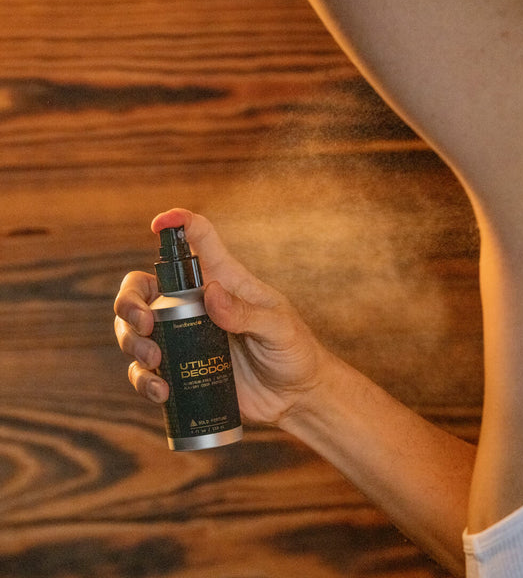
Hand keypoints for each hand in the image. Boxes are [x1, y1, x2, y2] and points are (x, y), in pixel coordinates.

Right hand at [114, 208, 330, 425]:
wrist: (294, 396)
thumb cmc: (293, 351)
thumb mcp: (279, 328)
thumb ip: (247, 313)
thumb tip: (211, 293)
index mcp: (223, 280)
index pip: (198, 240)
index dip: (177, 223)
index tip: (158, 223)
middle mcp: (196, 304)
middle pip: (144, 288)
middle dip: (129, 301)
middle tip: (143, 323)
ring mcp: (184, 337)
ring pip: (134, 329)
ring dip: (131, 341)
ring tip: (154, 360)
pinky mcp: (181, 370)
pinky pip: (145, 371)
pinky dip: (143, 379)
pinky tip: (161, 391)